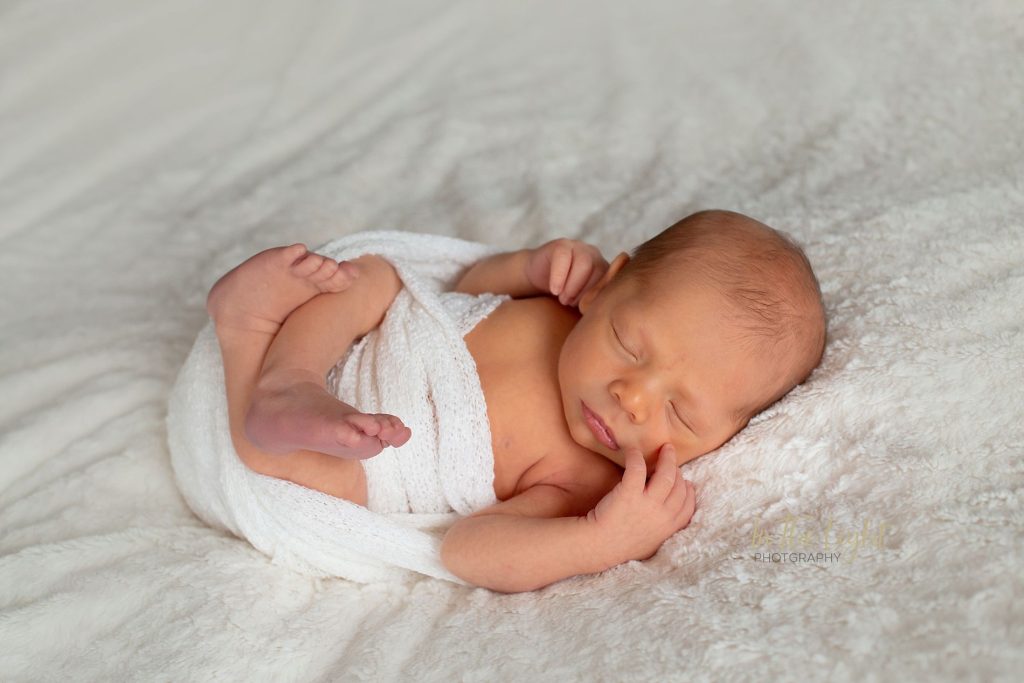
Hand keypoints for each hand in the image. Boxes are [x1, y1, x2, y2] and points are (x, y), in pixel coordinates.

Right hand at [524, 238, 609, 306]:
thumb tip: (605, 317)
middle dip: (584, 292)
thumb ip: (594, 305)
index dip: (595, 298)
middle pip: (599, 272)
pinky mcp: (561, 245)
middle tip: (569, 304)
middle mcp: (595, 256)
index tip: (581, 309)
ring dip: (573, 286)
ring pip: (585, 263)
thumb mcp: (580, 302)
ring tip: (562, 298)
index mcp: (604, 270)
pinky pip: (564, 257)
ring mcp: (579, 247)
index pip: (609, 283)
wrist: (536, 279)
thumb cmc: (561, 295)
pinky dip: (559, 277)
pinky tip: (554, 290)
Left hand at [585, 445, 696, 566]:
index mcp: (669, 528)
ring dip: (667, 459)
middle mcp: (662, 515)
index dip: (688, 491)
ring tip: (665, 448)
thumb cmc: (622, 545)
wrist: (598, 547)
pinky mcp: (629, 494)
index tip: (685, 482)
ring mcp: (647, 504)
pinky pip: (638, 469)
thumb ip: (663, 528)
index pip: (688, 505)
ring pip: (666, 475)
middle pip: (679, 486)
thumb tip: (669, 514)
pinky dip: (636, 457)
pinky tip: (633, 451)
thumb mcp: (651, 543)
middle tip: (672, 459)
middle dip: (678, 470)